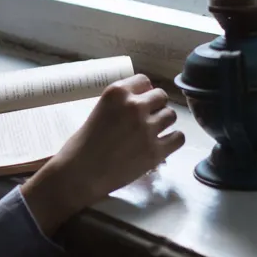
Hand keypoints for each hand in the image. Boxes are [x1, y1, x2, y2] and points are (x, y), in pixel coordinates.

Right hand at [22, 74, 183, 234]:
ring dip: (164, 123)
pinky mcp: (156, 151)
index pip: (144, 81)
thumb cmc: (81, 146)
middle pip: (161, 96)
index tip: (140, 103)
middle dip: (155, 107)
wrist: (78, 175)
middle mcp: (134, 106)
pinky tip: (162, 145)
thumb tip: (142, 104)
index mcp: (117, 93)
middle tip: (146, 120)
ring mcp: (147, 129)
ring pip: (172, 115)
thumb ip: (120, 105)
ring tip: (152, 134)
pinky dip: (172, 141)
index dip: (144, 92)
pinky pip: (178, 137)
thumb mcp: (99, 112)